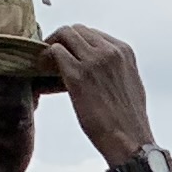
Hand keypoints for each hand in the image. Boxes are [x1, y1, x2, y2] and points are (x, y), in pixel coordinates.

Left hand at [43, 23, 156, 171]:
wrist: (130, 141)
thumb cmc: (129, 121)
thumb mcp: (130, 84)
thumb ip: (116, 68)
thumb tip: (99, 67)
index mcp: (124, 51)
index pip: (92, 33)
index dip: (76, 44)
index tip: (68, 56)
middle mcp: (110, 51)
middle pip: (76, 30)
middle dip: (61, 41)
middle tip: (51, 58)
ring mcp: (94, 61)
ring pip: (64, 35)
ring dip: (51, 47)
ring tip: (45, 64)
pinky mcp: (78, 75)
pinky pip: (55, 52)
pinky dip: (45, 59)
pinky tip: (41, 72)